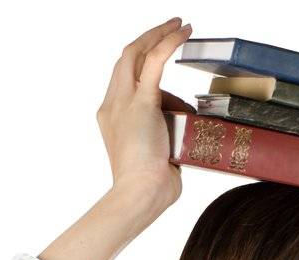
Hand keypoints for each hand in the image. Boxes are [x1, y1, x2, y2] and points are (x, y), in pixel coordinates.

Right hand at [96, 18, 197, 212]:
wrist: (140, 195)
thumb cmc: (151, 187)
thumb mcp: (158, 158)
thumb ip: (167, 142)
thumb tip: (186, 139)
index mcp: (112, 117)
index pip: (125, 79)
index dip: (141, 61)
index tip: (159, 50)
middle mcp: (112, 105)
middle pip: (127, 59)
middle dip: (148, 39)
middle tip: (172, 27)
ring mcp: (123, 102)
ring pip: (137, 54)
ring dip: (160, 36)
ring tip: (182, 28)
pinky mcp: (141, 103)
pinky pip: (155, 62)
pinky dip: (169, 42)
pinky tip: (183, 31)